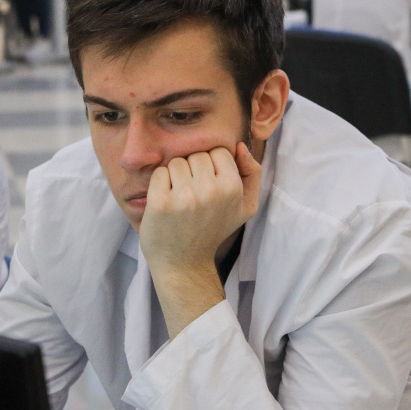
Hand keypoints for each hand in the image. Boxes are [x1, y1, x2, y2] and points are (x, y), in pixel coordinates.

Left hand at [139, 144, 261, 336]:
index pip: (219, 151)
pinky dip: (159, 185)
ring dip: (175, 178)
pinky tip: (166, 203)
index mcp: (233, 188)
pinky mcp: (160, 202)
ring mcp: (184, 197)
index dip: (212, 167)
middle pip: (196, 155)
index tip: (209, 187)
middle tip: (194, 197)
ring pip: (176, 162)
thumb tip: (240, 146)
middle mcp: (210, 191)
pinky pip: (159, 173)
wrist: (184, 263)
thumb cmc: (214, 230)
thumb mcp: (245, 206)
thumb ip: (251, 173)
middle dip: (193, 171)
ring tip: (180, 200)